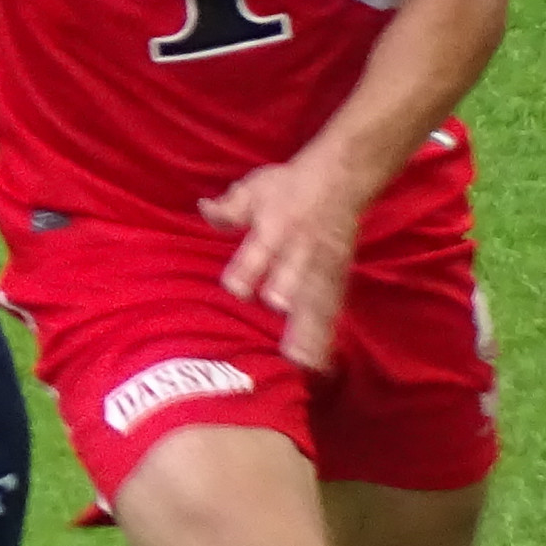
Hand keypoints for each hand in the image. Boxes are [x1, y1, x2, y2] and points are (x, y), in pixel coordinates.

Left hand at [199, 157, 364, 369]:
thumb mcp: (255, 189)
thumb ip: (229, 208)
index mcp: (276, 227)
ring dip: (308, 330)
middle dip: (288, 290)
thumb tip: (203, 208)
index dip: (249, 267)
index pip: (261, 249)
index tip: (237, 287)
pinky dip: (326, 338)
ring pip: (314, 300)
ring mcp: (321, 267)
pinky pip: (331, 310)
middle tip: (278, 310)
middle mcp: (299, 250)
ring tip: (299, 362)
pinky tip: (319, 366)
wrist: (342, 179)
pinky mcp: (337, 279)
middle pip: (294, 274)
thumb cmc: (290, 186)